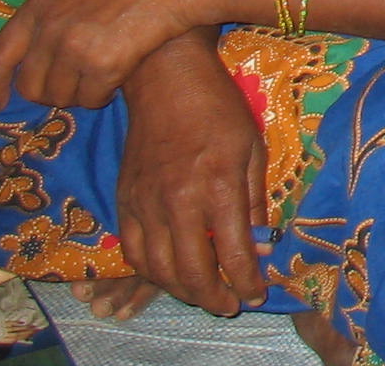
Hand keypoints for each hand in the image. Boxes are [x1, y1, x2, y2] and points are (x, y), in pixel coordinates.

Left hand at [0, 0, 207, 111]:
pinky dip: (104, 95)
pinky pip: (92, 98)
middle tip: (74, 87)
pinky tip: (120, 78)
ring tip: (101, 77)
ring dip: (79, 95)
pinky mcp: (104, 63)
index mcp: (41, 4)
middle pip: (31, 85)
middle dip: (49, 93)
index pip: (0, 54)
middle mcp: (51, 27)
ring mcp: (75, 46)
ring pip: (61, 97)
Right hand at [113, 33, 270, 316]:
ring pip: (158, 269)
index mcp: (217, 185)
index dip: (246, 282)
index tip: (257, 294)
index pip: (232, 252)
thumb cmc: (218, 107)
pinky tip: (169, 274)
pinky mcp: (125, 200)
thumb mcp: (252, 147)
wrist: (164, 79)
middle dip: (213, 297)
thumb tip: (259, 244)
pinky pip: (133, 251)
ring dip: (181, 291)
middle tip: (231, 305)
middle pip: (191, 271)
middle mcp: (178, 201)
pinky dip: (150, 272)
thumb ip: (254, 200)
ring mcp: (146, 203)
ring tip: (204, 294)